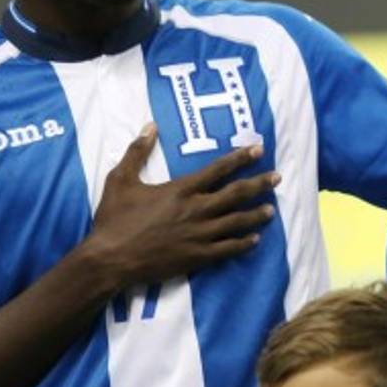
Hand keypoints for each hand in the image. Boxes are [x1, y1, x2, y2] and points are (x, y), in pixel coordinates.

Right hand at [87, 123, 278, 287]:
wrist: (109, 260)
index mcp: (181, 190)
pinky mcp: (197, 257)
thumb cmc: (113, 219)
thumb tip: (149, 126)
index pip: (218, 170)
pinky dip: (243, 243)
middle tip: (278, 177)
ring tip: (272, 210)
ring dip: (256, 215)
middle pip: (236, 194)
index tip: (259, 150)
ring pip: (237, 222)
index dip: (240, 158)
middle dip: (259, 184)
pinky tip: (254, 240)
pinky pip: (227, 249)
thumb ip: (137, 152)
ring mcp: (199, 235)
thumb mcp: (120, 180)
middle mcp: (196, 210)